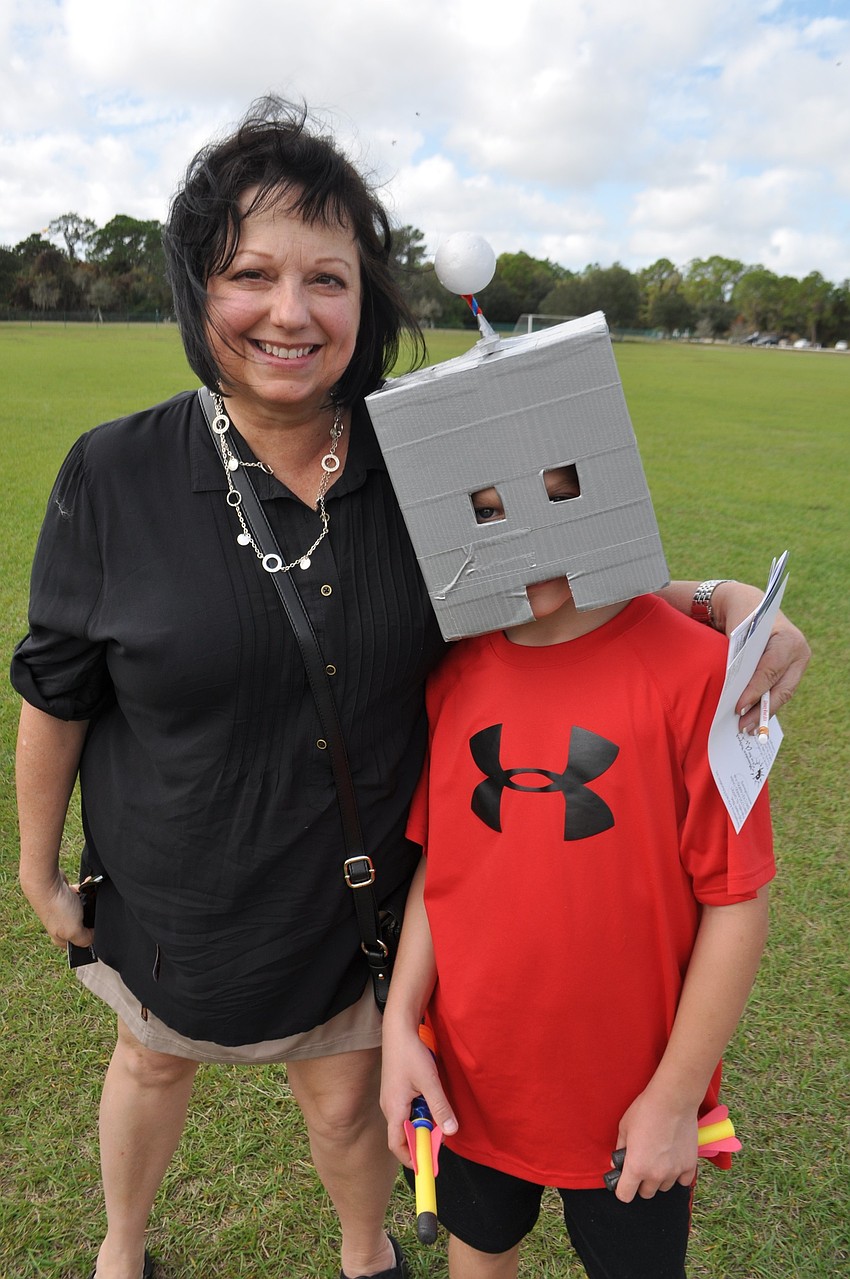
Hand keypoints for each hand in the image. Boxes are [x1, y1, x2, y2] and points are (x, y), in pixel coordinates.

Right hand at [22, 869, 92, 949]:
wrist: (46, 883)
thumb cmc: (56, 907)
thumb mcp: (73, 931)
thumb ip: (85, 939)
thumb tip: (94, 938)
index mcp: (61, 938)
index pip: (80, 944)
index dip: (90, 938)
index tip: (95, 929)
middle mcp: (62, 925)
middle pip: (85, 925)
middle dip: (92, 916)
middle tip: (91, 911)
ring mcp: (64, 910)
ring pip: (85, 908)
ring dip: (90, 901)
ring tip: (89, 897)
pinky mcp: (67, 896)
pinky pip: (82, 894)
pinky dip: (86, 890)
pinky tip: (86, 886)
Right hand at [380, 1023, 457, 1165]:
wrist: (398, 1030)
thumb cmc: (410, 1054)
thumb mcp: (429, 1081)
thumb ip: (440, 1107)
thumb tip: (451, 1131)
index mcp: (393, 1109)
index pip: (397, 1145)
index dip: (411, 1158)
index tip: (427, 1167)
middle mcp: (389, 1107)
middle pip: (403, 1135)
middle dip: (422, 1140)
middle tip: (441, 1140)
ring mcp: (391, 1099)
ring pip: (406, 1122)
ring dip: (422, 1124)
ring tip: (438, 1118)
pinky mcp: (395, 1091)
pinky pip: (406, 1110)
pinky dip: (419, 1113)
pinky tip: (431, 1101)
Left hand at [612, 1090, 697, 1203]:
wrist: (672, 1101)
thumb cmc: (645, 1111)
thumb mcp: (624, 1127)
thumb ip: (619, 1148)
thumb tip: (616, 1163)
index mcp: (636, 1167)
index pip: (625, 1196)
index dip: (622, 1190)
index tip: (623, 1182)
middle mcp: (655, 1175)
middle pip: (646, 1194)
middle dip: (641, 1183)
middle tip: (642, 1165)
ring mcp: (674, 1172)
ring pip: (664, 1187)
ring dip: (660, 1179)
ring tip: (659, 1159)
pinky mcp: (689, 1166)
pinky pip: (683, 1181)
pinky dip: (677, 1175)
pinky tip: (673, 1161)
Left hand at [711, 583, 810, 731]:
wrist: (751, 607)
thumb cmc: (740, 621)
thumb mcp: (737, 637)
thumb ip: (739, 662)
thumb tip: (733, 697)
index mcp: (787, 639)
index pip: (769, 671)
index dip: (754, 692)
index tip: (738, 708)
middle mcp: (799, 651)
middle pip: (781, 688)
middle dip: (761, 710)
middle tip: (742, 726)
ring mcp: (799, 662)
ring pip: (783, 694)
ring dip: (765, 712)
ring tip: (748, 728)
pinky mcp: (793, 671)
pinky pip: (781, 692)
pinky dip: (768, 706)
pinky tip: (756, 720)